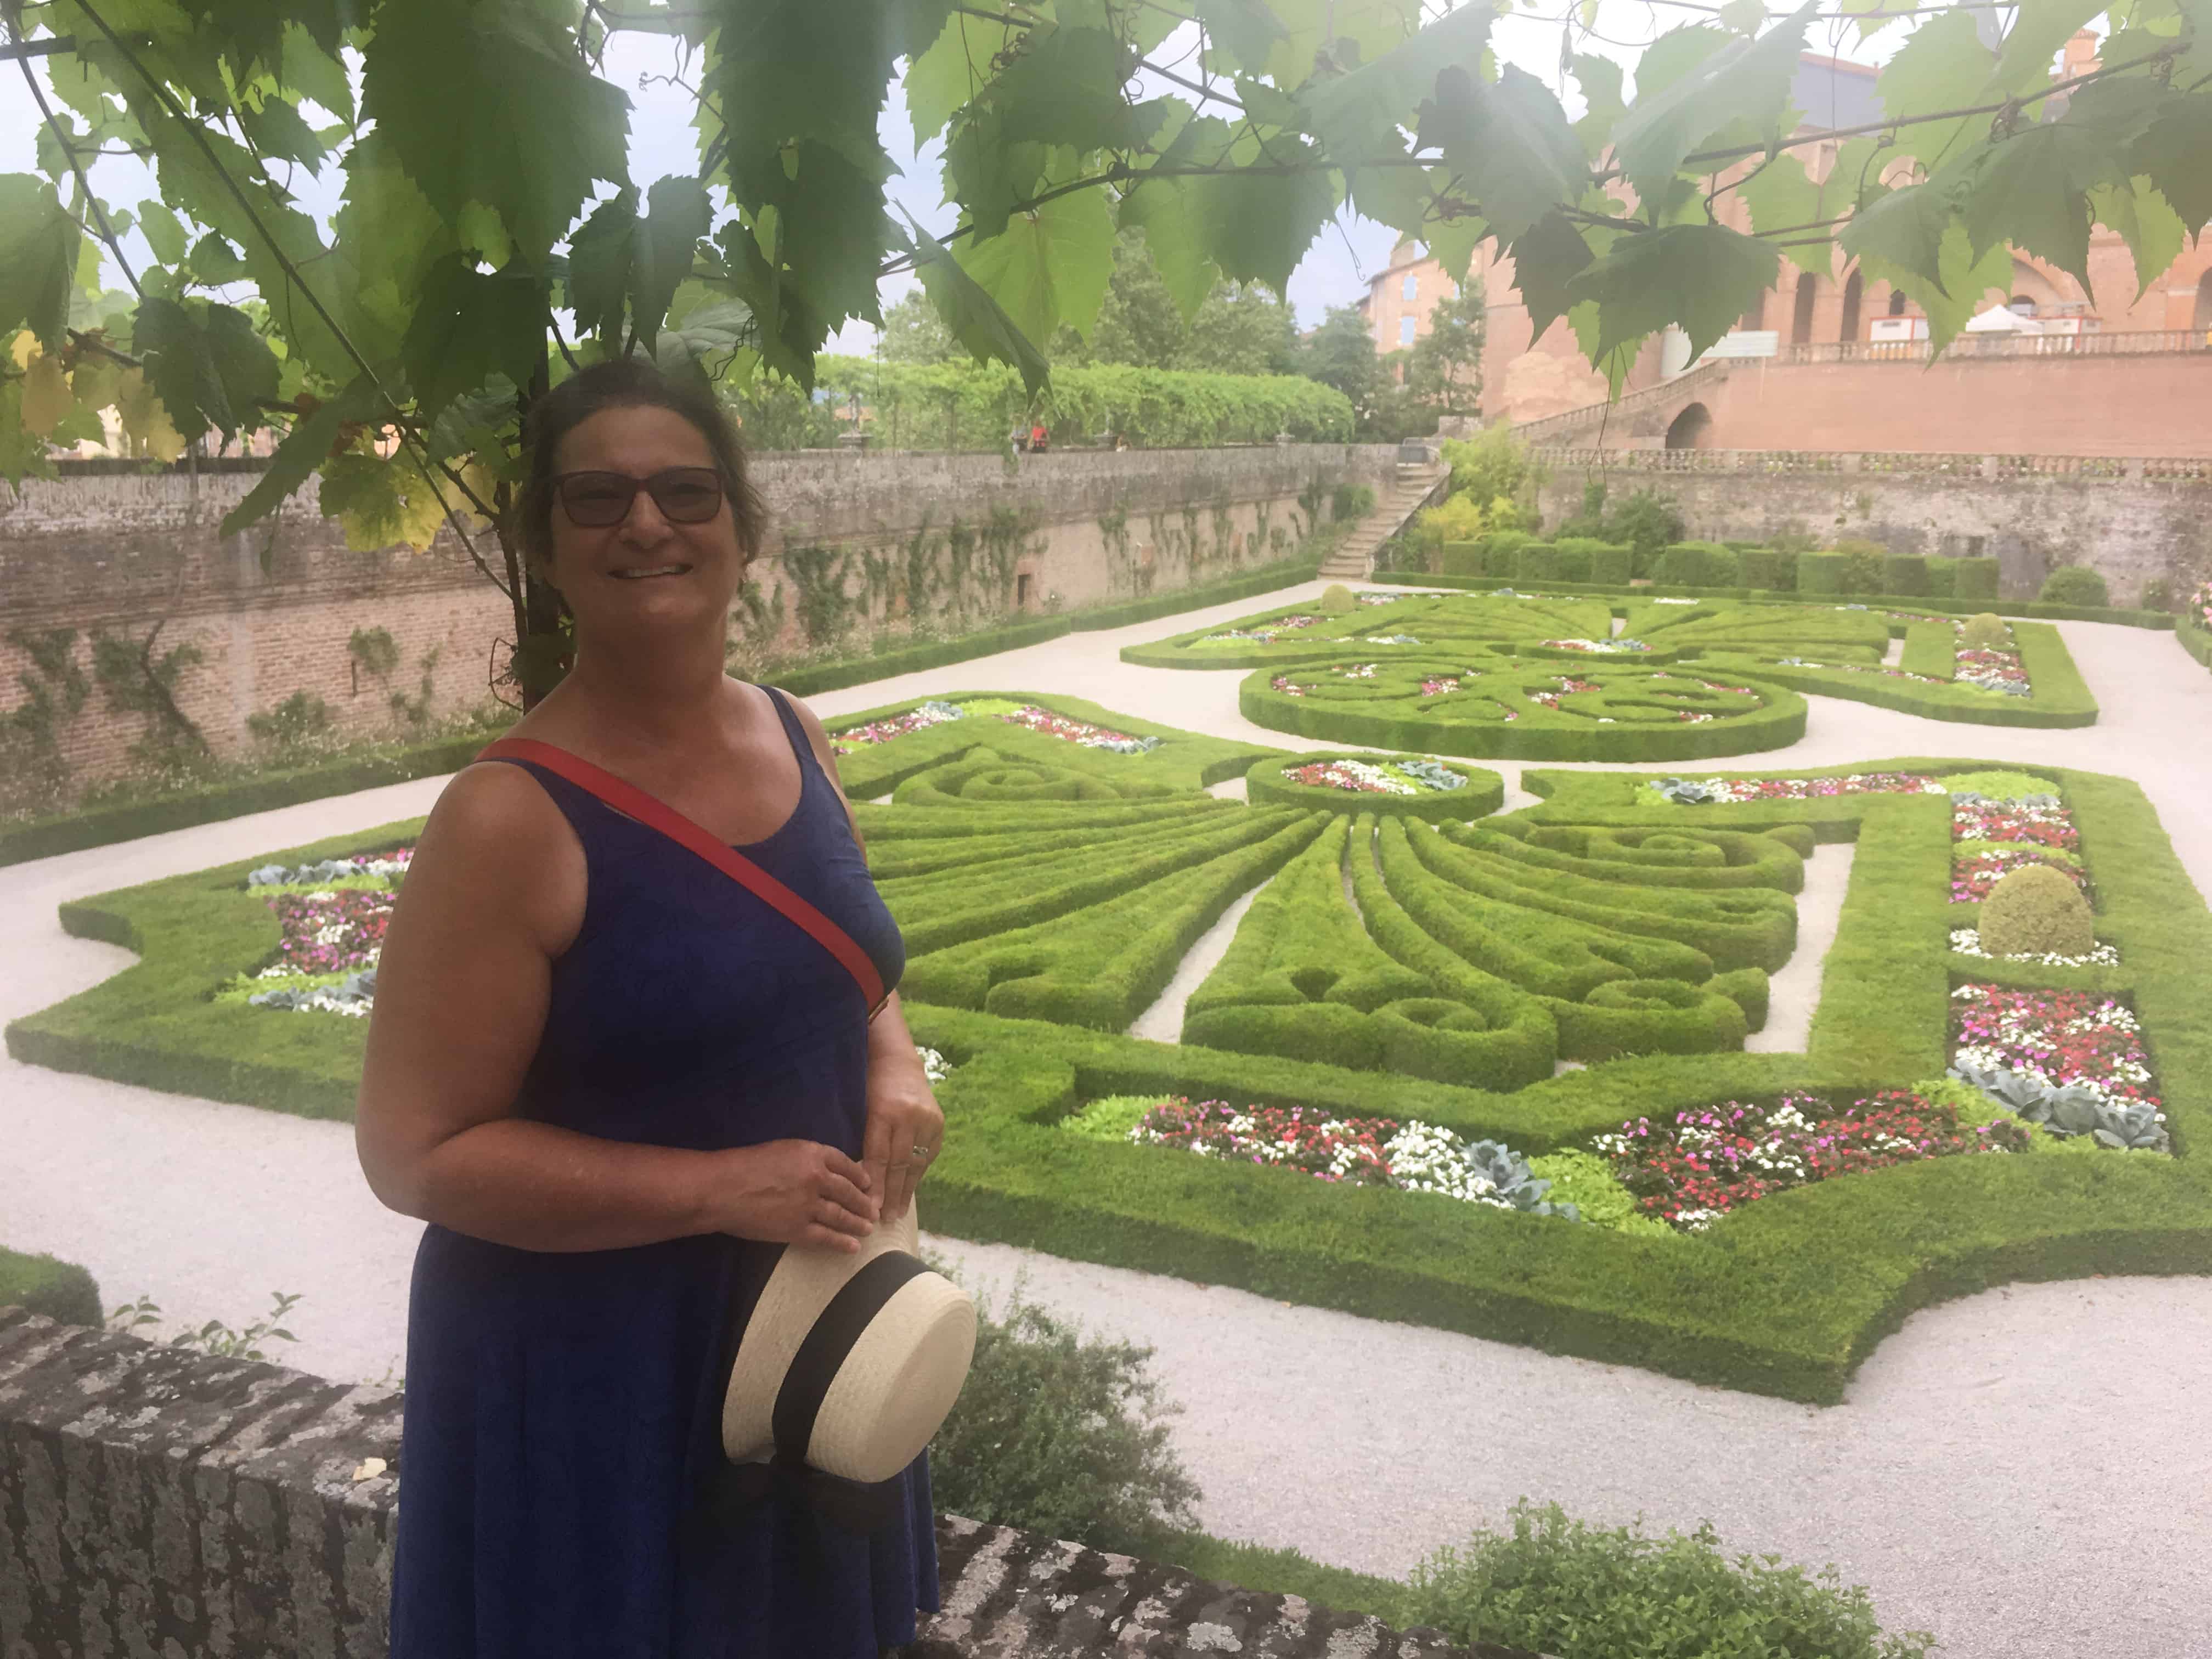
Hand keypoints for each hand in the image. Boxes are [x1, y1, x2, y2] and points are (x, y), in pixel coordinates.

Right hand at [709, 1139, 878, 1253]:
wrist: (721, 1189)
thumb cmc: (744, 1165)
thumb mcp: (781, 1150)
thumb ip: (806, 1158)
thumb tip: (825, 1171)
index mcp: (812, 1153)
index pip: (846, 1164)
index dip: (860, 1176)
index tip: (868, 1185)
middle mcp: (816, 1178)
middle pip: (849, 1192)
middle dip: (864, 1203)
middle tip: (874, 1211)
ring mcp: (808, 1205)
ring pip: (841, 1216)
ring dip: (858, 1223)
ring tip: (868, 1228)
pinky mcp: (797, 1229)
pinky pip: (826, 1238)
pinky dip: (841, 1243)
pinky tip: (853, 1247)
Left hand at [862, 1051, 944, 1222]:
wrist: (897, 1062)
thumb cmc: (868, 1089)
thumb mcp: (859, 1111)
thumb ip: (862, 1142)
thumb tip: (860, 1184)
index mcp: (884, 1111)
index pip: (879, 1156)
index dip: (875, 1185)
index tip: (870, 1209)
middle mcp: (909, 1116)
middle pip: (899, 1163)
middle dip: (891, 1194)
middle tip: (884, 1219)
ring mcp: (927, 1119)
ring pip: (916, 1162)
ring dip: (906, 1190)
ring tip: (897, 1212)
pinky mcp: (939, 1123)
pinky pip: (927, 1155)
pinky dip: (917, 1173)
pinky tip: (909, 1190)